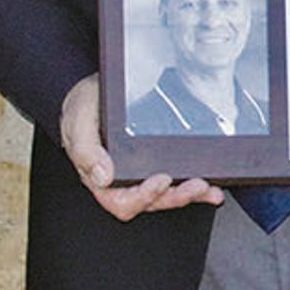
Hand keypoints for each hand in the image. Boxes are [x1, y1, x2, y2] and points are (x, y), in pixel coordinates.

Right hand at [60, 73, 222, 220]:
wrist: (97, 88)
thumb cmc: (84, 106)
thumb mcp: (78, 122)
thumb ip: (85, 150)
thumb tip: (103, 176)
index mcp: (100, 176)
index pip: (121, 201)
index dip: (143, 197)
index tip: (161, 180)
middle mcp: (122, 179)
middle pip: (150, 201)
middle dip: (175, 197)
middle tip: (196, 185)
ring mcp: (141, 171)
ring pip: (166, 194)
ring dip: (189, 194)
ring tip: (207, 188)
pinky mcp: (156, 161)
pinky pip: (176, 180)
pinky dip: (195, 187)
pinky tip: (211, 187)